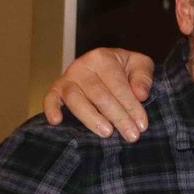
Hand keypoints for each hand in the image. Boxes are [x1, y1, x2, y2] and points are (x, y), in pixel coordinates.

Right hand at [41, 48, 155, 141]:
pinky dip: (51, 109)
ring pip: (76, 99)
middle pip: (99, 95)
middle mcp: (82, 66)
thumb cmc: (124, 68)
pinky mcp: (55, 90)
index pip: (118, 85)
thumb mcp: (139, 65)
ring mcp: (67, 78)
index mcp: (102, 57)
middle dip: (118, 117)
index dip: (131, 106)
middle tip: (131, 135)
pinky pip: (50, 99)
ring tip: (107, 133)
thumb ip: (143, 77)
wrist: (105, 65)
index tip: (142, 125)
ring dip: (91, 118)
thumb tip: (140, 94)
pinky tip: (57, 121)